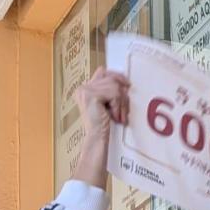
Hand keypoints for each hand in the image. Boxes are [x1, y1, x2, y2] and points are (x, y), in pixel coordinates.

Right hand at [71, 69, 126, 187]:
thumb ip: (111, 92)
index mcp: (85, 88)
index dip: (116, 76)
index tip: (127, 85)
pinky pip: (114, 94)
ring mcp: (85, 91)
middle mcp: (83, 88)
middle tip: (125, 109)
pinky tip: (115, 116)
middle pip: (111, 78)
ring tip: (119, 116)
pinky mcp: (91, 96)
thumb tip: (124, 81)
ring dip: (122, 103)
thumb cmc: (105, 125)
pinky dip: (119, 106)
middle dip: (122, 93)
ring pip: (115, 86)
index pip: (102, 71)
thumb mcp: (109, 105)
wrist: (98, 138)